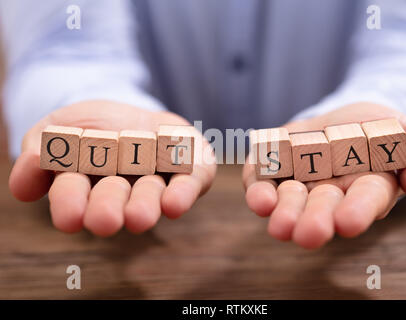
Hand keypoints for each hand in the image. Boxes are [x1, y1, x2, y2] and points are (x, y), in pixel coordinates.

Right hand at [9, 100, 215, 235]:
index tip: (68, 218)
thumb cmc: (94, 127)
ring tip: (138, 217)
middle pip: (114, 199)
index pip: (73, 192)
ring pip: (151, 195)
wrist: (137, 116)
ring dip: (144, 205)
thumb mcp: (58, 127)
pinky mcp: (189, 170)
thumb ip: (40, 149)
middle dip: (108, 208)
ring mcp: (157, 181)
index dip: (70, 203)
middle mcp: (123, 190)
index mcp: (86, 184)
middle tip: (104, 221)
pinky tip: (174, 203)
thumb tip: (22, 186)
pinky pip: (191, 182)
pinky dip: (183, 193)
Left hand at [243, 103, 405, 248]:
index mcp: (365, 189)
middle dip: (315, 221)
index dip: (356, 212)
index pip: (363, 202)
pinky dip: (258, 189)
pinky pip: (262, 180)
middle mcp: (330, 193)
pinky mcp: (274, 167)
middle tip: (308, 234)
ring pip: (289, 201)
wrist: (346, 118)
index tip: (348, 223)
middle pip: (322, 208)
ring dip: (284, 212)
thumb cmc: (380, 132)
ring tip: (280, 226)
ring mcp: (300, 181)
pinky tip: (259, 197)